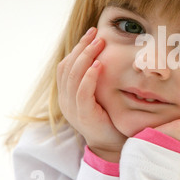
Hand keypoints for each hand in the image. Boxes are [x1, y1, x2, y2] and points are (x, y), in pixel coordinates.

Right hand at [57, 27, 126, 161]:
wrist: (114, 146)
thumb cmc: (110, 118)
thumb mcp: (100, 95)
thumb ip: (97, 79)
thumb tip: (106, 55)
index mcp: (67, 94)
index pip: (66, 65)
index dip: (77, 48)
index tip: (92, 34)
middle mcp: (66, 100)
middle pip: (67, 67)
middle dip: (82, 47)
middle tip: (96, 34)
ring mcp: (72, 108)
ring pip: (73, 76)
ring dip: (86, 57)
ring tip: (99, 44)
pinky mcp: (83, 115)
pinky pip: (82, 92)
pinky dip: (89, 76)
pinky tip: (99, 65)